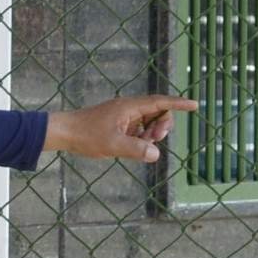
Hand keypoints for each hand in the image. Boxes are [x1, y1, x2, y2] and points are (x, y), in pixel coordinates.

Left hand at [44, 94, 195, 162]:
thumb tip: (156, 154)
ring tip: (142, 145)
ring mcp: (123, 117)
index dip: (179, 104)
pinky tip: (132, 148)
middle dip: (162, 126)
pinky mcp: (117, 125)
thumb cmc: (85, 135)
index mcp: (130, 107)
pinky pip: (137, 130)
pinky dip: (140, 138)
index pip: (161, 102)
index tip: (195, 105)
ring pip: (148, 123)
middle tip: (155, 140)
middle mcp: (129, 109)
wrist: (62, 133)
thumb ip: (136, 149)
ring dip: (151, 135)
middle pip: (158, 112)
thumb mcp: (112, 145)